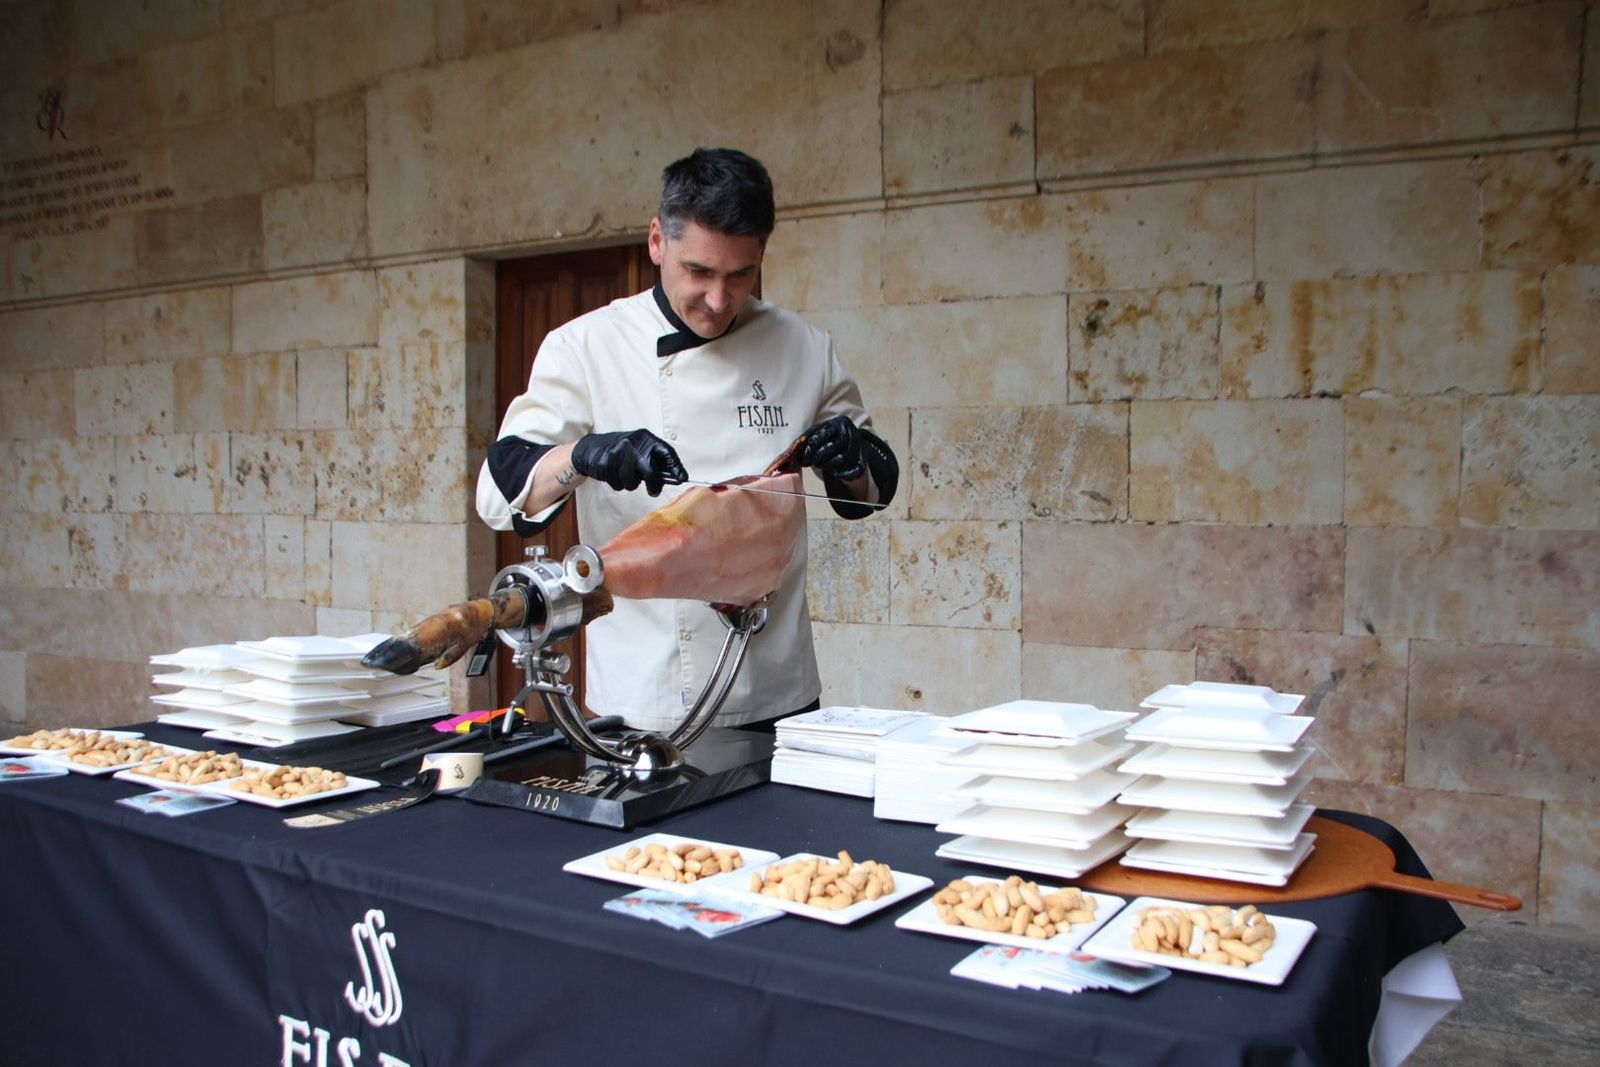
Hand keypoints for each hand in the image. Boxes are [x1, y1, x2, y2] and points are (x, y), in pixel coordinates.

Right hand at [570, 429, 688, 495]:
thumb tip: (675, 477)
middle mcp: (633, 443)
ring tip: (626, 475)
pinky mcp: (606, 463)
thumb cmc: (622, 452)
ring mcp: (618, 453)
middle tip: (654, 492)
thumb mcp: (640, 450)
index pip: (666, 452)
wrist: (592, 448)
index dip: (676, 466)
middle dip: (654, 485)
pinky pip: (618, 484)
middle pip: (650, 471)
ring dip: (630, 484)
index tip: (683, 478)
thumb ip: (655, 461)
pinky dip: (618, 484)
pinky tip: (614, 474)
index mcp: (645, 438)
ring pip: (632, 482)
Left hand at [798, 415, 865, 481]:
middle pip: (833, 446)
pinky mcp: (863, 461)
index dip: (811, 447)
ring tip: (819, 465)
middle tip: (809, 462)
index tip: (803, 455)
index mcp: (840, 423)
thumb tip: (792, 449)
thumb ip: (809, 439)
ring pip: (841, 459)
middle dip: (818, 457)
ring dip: (826, 464)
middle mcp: (852, 432)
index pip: (823, 435)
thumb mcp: (821, 434)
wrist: (852, 447)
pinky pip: (851, 470)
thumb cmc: (831, 440)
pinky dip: (840, 473)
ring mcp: (860, 446)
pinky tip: (833, 472)